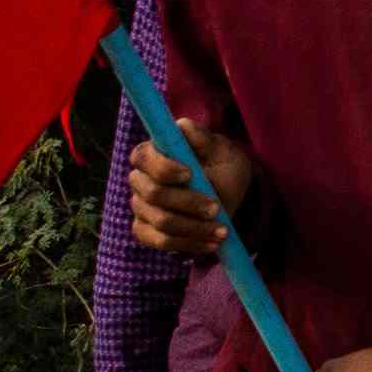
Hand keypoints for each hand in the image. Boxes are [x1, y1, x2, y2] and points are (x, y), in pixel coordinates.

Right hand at [128, 127, 250, 261]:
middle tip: (216, 208)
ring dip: (194, 228)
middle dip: (187, 203)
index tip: (190, 174)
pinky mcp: (146, 231)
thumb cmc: (222, 166)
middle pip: (153, 194)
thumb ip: (203, 139)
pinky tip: (211, 243)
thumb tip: (183, 126)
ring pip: (161, 222)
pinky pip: (160, 242)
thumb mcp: (221, 151)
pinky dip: (189, 244)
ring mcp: (141, 207)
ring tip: (222, 230)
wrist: (229, 195)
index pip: (143, 157)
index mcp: (153, 154)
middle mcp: (141, 180)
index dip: (163, 167)